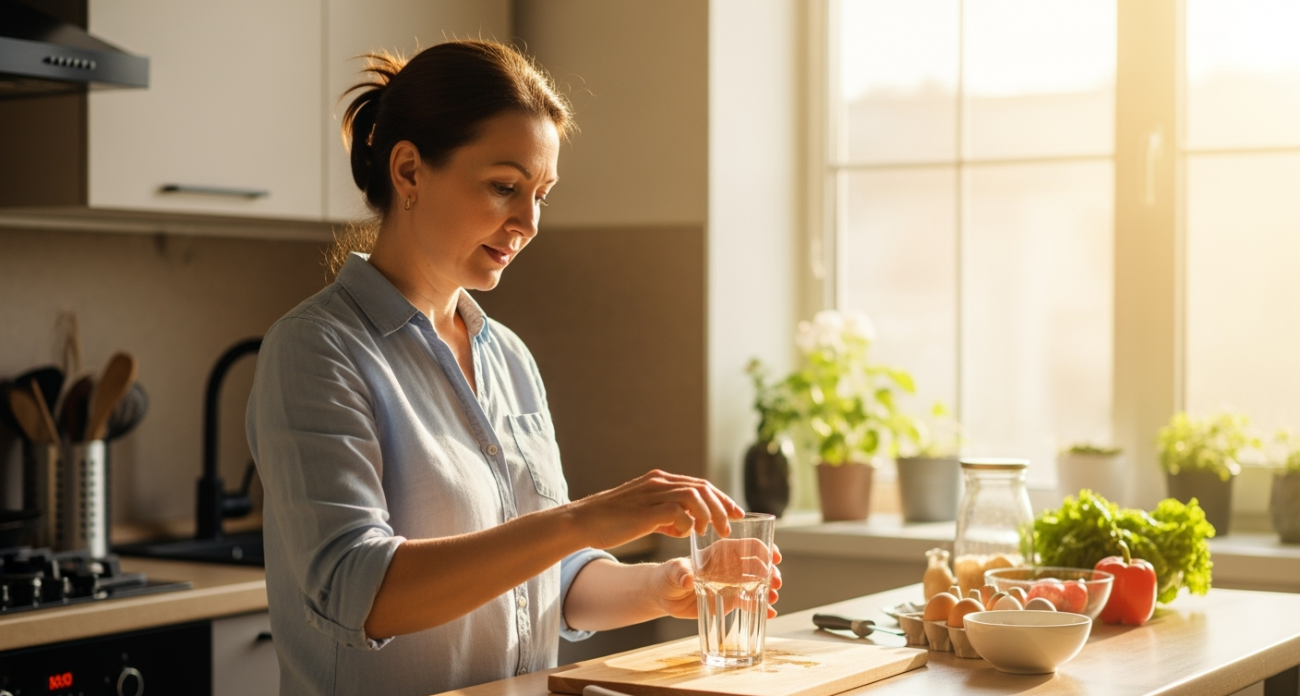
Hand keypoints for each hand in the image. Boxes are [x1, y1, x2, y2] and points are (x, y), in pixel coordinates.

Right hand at [568, 470, 743, 549]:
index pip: (699, 484)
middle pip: (702, 488)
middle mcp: (659, 483)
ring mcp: (652, 494)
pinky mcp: (646, 509)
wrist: (583, 521)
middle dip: (722, 506)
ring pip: (694, 496)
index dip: (721, 498)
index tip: (736, 513)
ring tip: (713, 532)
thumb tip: (686, 526)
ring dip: (709, 515)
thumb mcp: (645, 515)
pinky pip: (678, 512)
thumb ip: (666, 517)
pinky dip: (688, 523)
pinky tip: (687, 535)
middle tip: (731, 525)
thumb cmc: (612, 522)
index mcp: (660, 481)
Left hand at [651, 545, 783, 619]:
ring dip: (769, 589)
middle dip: (771, 572)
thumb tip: (688, 580)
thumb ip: (681, 573)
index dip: (764, 550)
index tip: (774, 558)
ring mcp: (732, 583)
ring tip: (773, 598)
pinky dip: (761, 607)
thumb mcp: (674, 571)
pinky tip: (770, 613)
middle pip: (758, 565)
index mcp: (721, 552)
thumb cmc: (668, 575)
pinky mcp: (730, 600)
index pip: (748, 545)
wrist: (665, 595)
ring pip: (758, 584)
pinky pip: (749, 602)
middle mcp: (731, 566)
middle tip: (776, 582)